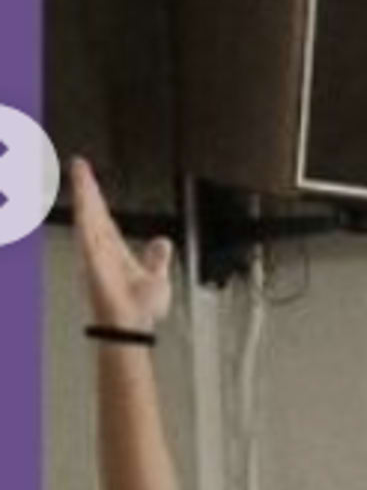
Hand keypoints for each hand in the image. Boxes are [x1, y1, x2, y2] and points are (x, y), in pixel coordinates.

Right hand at [69, 158, 172, 335]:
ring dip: (84, 192)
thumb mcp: (156, 277)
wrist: (135, 325)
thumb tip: (164, 241)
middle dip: (86, 187)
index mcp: (114, 249)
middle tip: (79, 164)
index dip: (96, 198)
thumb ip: (156, 258)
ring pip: (88, 214)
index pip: (103, 217)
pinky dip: (86, 213)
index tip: (89, 180)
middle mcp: (101, 247)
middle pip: (93, 210)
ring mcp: (95, 251)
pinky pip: (88, 231)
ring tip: (80, 170)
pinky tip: (83, 197)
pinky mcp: (93, 258)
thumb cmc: (140, 308)